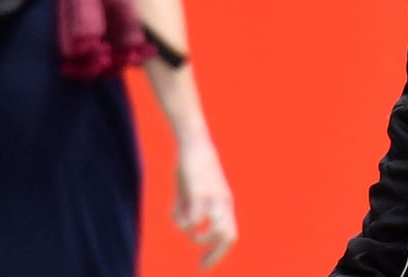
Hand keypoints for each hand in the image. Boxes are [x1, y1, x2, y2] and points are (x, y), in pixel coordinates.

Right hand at [175, 138, 237, 268]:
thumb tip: (185, 225)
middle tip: (202, 266)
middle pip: (228, 236)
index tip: (203, 265)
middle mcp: (222, 202)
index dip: (218, 253)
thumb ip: (192, 207)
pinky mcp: (198, 192)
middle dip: (215, 255)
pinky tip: (176, 212)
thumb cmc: (193, 167)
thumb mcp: (195, 190)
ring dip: (198, 238)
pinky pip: (193, 219)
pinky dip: (183, 223)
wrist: (194, 142)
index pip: (230, 235)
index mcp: (225, 203)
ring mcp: (212, 198)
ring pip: (214, 231)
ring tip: (187, 229)